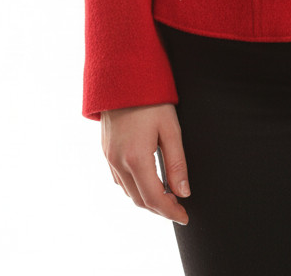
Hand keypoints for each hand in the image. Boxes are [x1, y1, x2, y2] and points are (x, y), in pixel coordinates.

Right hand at [101, 103, 190, 225]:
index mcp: (135, 158)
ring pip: (128, 192)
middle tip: (179, 209)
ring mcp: (109, 157)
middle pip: (139, 200)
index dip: (171, 212)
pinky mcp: (105, 150)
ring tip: (167, 196)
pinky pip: (119, 180)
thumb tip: (183, 192)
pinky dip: (134, 188)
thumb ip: (177, 162)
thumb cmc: (150, 97)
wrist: (122, 74)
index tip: (185, 216)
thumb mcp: (170, 127)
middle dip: (160, 209)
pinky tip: (147, 181)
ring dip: (146, 199)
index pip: (154, 198)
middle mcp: (118, 162)